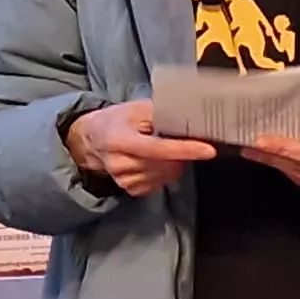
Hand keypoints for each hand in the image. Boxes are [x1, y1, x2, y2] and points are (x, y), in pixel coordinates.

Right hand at [64, 100, 215, 196]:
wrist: (91, 141)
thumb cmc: (116, 121)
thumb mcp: (134, 109)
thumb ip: (160, 113)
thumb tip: (190, 117)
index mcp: (120, 140)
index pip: (159, 149)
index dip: (185, 150)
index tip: (208, 150)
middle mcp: (120, 163)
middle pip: (166, 163)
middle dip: (183, 153)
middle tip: (186, 140)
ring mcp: (124, 180)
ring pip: (166, 174)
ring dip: (176, 162)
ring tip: (167, 149)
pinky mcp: (130, 189)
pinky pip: (161, 183)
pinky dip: (167, 172)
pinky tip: (158, 161)